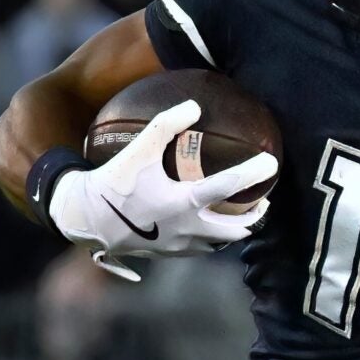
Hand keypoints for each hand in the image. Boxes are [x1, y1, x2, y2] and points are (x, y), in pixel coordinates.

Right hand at [48, 98, 272, 281]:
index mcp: (183, 204)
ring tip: (244, 214)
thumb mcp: (138, 149)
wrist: (88, 219)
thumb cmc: (114, 181)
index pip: (228, 188)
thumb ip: (165, 124)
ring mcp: (181, 246)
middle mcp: (187, 229)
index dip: (253, 174)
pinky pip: (203, 249)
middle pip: (237, 229)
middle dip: (255, 216)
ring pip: (222, 243)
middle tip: (265, 200)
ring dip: (237, 230)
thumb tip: (194, 105)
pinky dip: (215, 238)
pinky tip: (213, 224)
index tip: (271, 163)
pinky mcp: (171, 254)